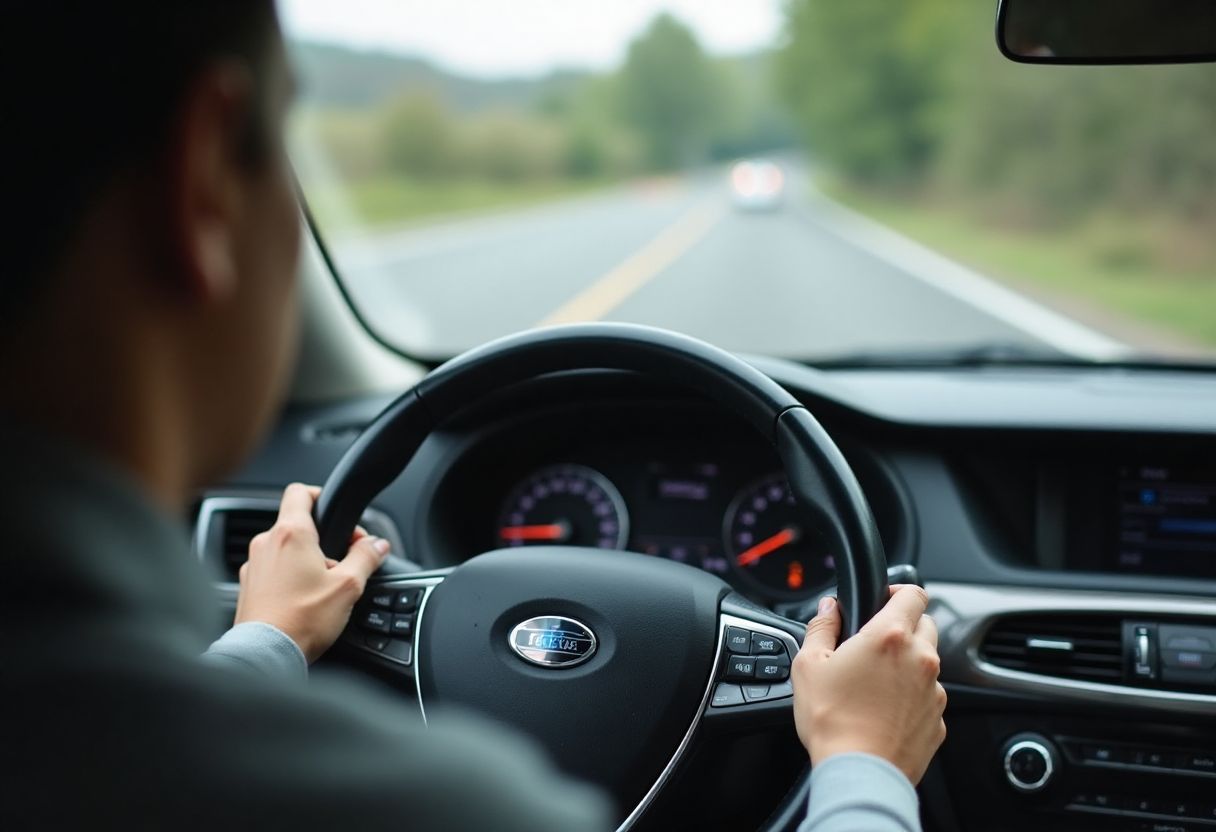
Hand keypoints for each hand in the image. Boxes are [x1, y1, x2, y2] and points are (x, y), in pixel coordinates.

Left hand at [234, 482, 390, 661]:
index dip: (320, 494)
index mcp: (291, 533)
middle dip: (322, 538)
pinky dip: (288, 577)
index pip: (300, 492)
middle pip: (296, 524)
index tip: (335, 511)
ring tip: (323, 585)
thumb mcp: (348, 586)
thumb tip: (378, 545)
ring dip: (304, 559)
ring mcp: (253, 566)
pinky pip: (271, 571)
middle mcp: (266, 544)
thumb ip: (366, 558)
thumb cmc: (302, 619)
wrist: (265, 654)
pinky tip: (303, 599)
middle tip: (342, 560)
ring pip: (283, 549)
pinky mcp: (247, 587)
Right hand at [791, 585, 946, 784]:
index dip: (899, 590)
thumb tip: (829, 608)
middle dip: (904, 626)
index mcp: (890, 636)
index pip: (913, 593)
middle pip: (925, 624)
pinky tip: (885, 710)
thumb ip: (821, 627)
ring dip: (908, 663)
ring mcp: (933, 691)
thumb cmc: (832, 719)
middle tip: (874, 644)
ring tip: (876, 683)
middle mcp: (920, 659)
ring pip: (928, 662)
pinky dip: (912, 697)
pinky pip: (928, 696)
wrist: (860, 772)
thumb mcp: (809, 664)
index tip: (885, 598)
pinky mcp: (939, 720)